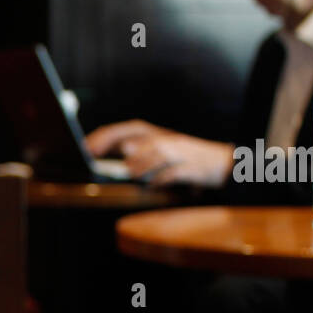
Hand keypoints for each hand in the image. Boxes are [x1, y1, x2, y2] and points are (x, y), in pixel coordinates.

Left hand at [85, 120, 233, 186]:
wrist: (225, 165)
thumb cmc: (188, 161)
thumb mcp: (163, 155)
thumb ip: (141, 155)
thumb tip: (117, 156)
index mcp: (160, 134)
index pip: (131, 127)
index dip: (108, 134)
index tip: (87, 146)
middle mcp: (169, 139)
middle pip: (139, 133)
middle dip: (115, 141)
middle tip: (95, 153)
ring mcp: (181, 152)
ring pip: (157, 150)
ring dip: (139, 162)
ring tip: (130, 172)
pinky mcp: (193, 168)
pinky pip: (174, 172)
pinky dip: (162, 179)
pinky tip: (153, 185)